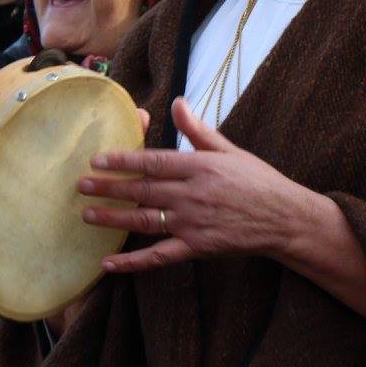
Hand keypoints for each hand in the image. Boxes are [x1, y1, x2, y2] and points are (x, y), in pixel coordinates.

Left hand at [78, 97, 313, 272]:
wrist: (284, 219)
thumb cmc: (257, 181)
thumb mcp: (229, 150)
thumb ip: (197, 130)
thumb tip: (176, 102)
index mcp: (200, 167)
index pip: (154, 162)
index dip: (124, 161)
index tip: (97, 160)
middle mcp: (192, 195)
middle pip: (143, 190)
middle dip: (109, 188)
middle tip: (81, 186)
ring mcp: (193, 224)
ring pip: (145, 221)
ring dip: (113, 219)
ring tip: (87, 215)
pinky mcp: (197, 248)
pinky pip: (159, 257)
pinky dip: (133, 262)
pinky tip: (109, 264)